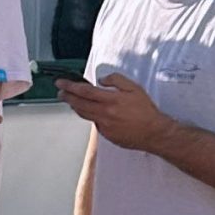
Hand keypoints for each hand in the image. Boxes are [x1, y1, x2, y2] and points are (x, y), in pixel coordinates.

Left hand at [59, 73, 175, 154]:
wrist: (154, 133)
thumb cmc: (146, 112)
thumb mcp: (134, 88)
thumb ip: (116, 80)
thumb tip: (102, 80)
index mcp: (111, 100)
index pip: (84, 91)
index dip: (70, 86)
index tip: (61, 83)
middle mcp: (105, 114)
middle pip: (79, 104)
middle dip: (67, 97)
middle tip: (60, 92)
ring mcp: (104, 126)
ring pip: (84, 115)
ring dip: (75, 106)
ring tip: (71, 101)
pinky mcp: (107, 135)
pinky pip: (94, 123)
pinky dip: (91, 116)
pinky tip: (94, 113)